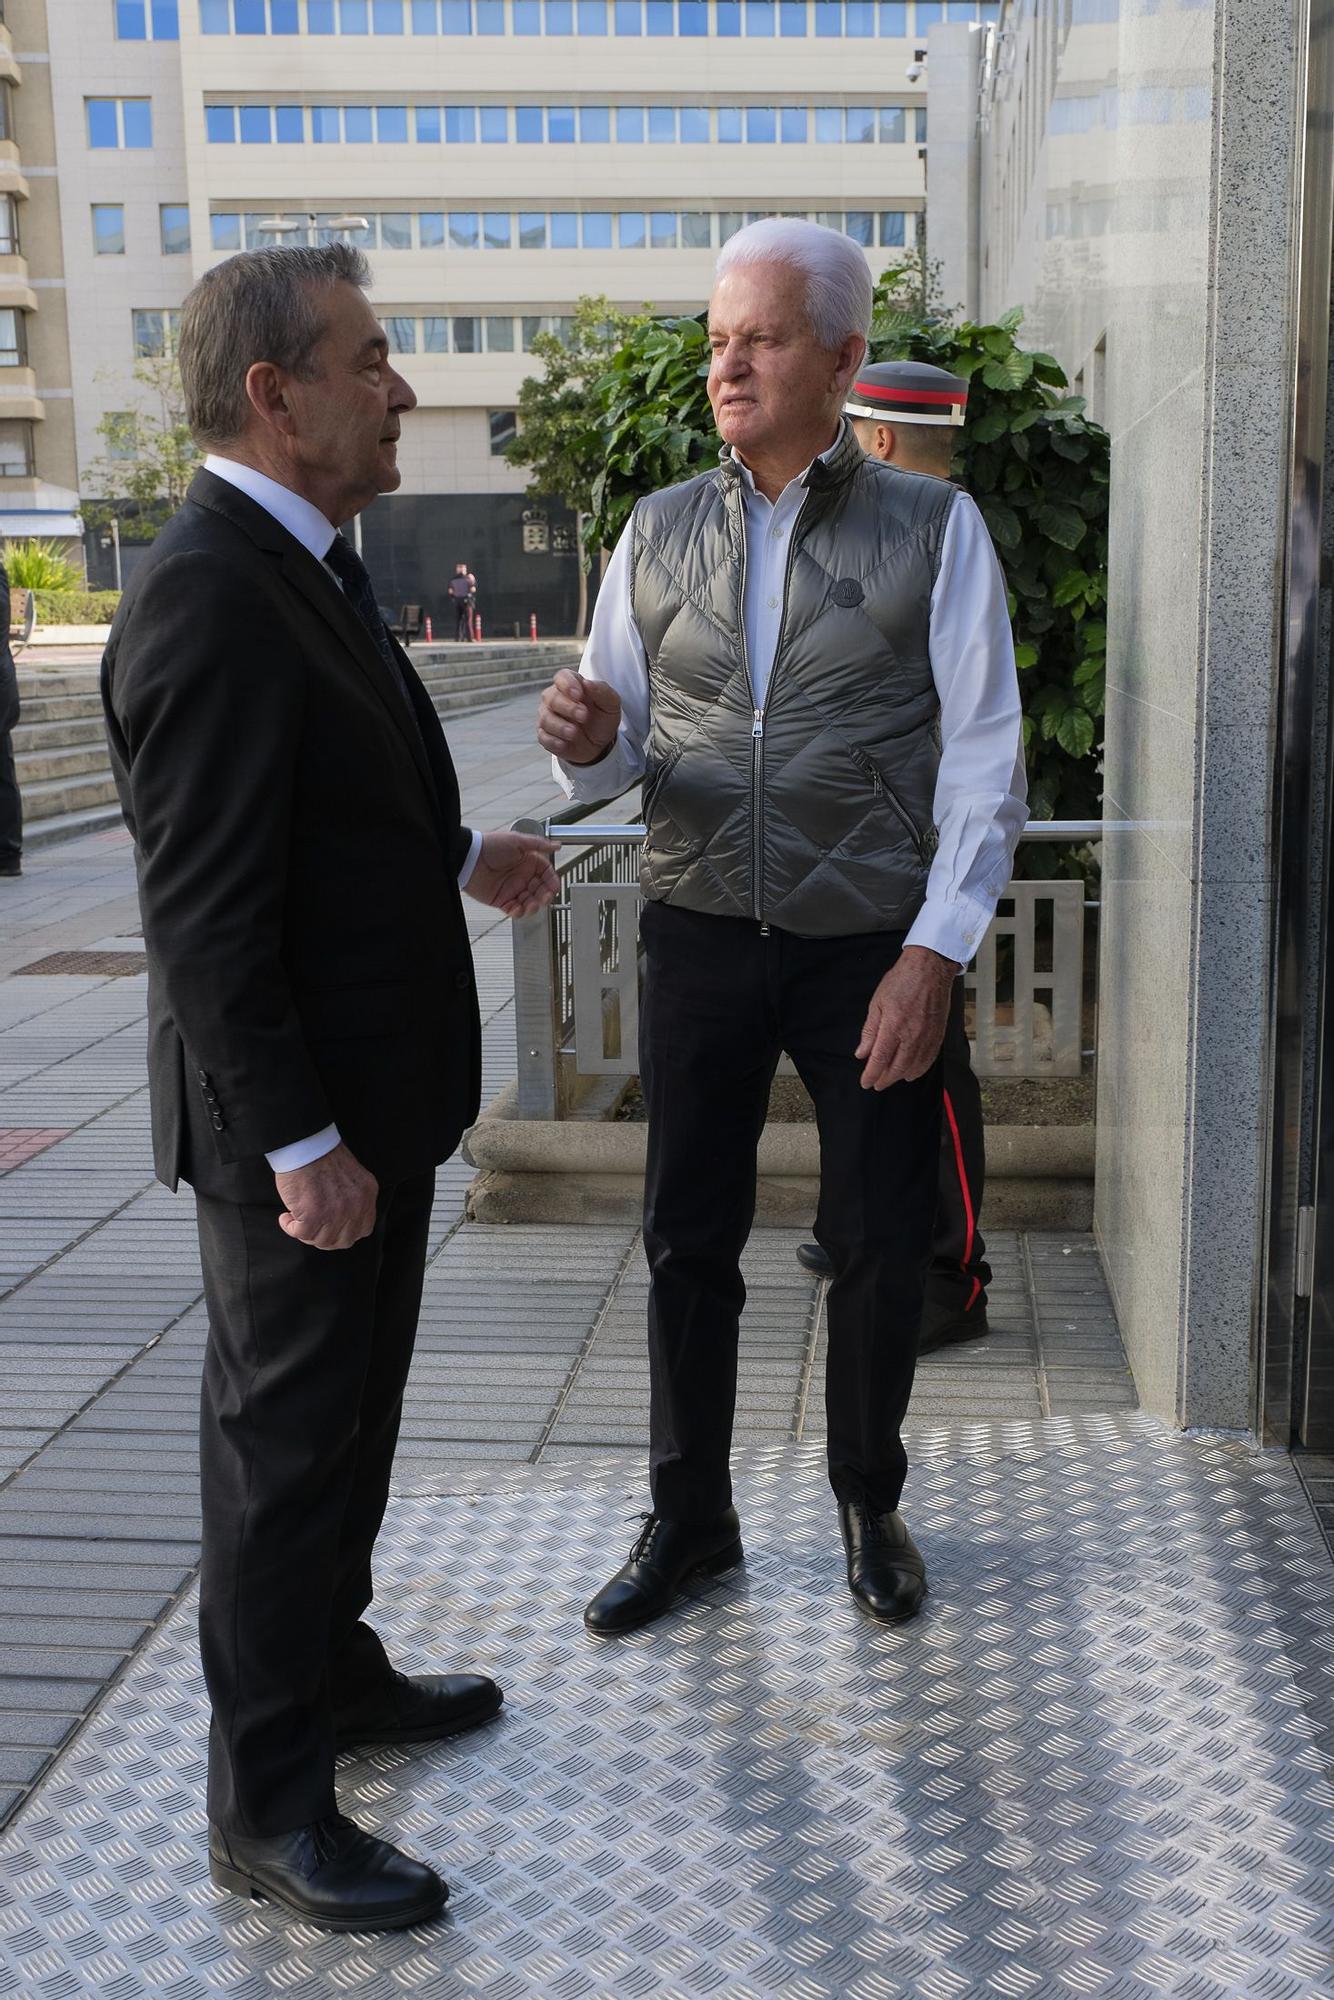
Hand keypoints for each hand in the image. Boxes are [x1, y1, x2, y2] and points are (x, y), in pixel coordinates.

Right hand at [275, 1141, 378, 1250]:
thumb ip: (351, 1199)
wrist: (305, 1144)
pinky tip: (286, 1217)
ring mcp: (336, 1212)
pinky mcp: (313, 1215)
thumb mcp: (350, 1178)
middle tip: (310, 1227)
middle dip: (325, 1237)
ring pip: (322, 1240)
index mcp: (367, 1194)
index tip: (330, 1227)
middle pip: (343, 1240)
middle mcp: (356, 1206)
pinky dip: (289, 1227)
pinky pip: (301, 1234)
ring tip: (295, 1218)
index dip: (345, 1232)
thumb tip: (338, 1223)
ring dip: (306, 1233)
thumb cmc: (321, 1156)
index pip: (363, 1229)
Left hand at [466, 829, 560, 916]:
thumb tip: (557, 845)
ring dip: (533, 906)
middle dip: (544, 896)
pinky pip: (514, 910)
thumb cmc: (490, 845)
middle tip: (544, 898)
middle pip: (540, 891)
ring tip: (531, 905)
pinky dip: (518, 912)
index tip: (555, 888)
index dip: (552, 882)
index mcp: (528, 862)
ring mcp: (512, 889)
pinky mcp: (502, 900)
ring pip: (529, 902)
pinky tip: (518, 909)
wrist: (469, 858)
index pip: (546, 874)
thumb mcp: (517, 840)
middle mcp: (522, 876)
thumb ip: (539, 844)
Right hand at [537, 669, 621, 764]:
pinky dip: (553, 741)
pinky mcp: (545, 735)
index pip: (562, 677)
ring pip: (546, 719)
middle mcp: (555, 698)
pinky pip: (543, 737)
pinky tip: (564, 744)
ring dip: (560, 726)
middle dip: (568, 708)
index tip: (579, 695)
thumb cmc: (603, 718)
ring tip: (574, 733)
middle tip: (583, 716)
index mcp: (571, 685)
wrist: (600, 744)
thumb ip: (601, 691)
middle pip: (551, 698)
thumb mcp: (611, 704)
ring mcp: (548, 717)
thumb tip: (587, 683)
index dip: (568, 685)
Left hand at [855, 946, 958, 1090]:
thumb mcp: (877, 1002)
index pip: (880, 1059)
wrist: (930, 969)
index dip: (871, 1074)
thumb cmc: (902, 981)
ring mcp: (927, 1036)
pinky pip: (929, 1059)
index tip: (865, 1082)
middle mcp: (912, 1035)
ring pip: (914, 1067)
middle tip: (876, 1084)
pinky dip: (919, 1069)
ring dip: (901, 1076)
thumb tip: (862, 1052)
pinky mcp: (938, 1035)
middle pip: (897, 1067)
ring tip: (891, 1078)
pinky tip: (912, 1072)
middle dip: (885, 1080)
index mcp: (893, 1026)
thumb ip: (870, 1031)